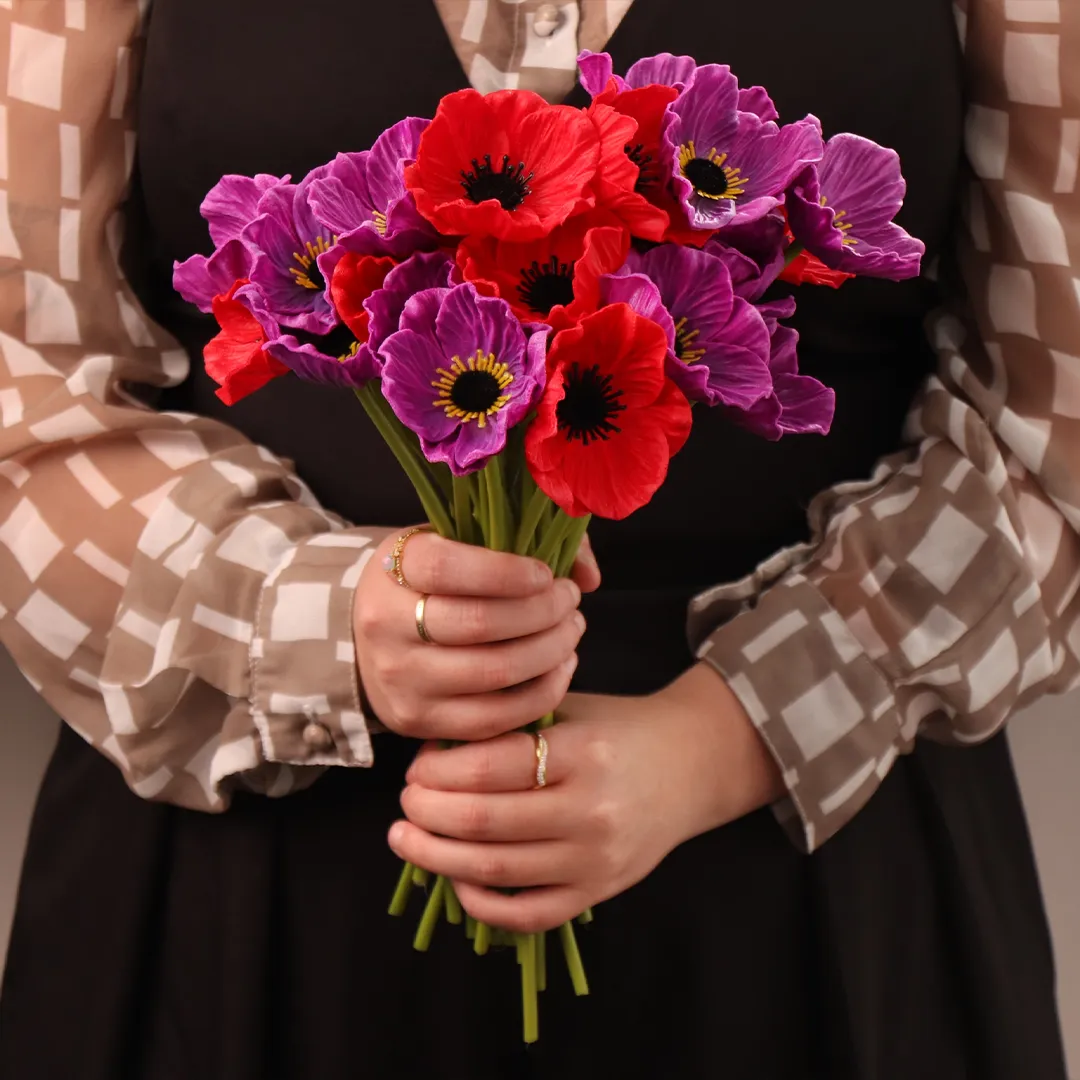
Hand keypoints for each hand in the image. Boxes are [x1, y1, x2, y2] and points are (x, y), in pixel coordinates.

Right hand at [354, 529, 598, 741]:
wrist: (374, 635)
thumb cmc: (435, 580)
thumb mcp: (461, 541)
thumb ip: (529, 537)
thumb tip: (587, 572)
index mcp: (394, 567)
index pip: (447, 568)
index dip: (506, 572)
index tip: (545, 574)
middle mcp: (385, 624)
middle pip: (478, 623)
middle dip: (542, 612)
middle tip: (569, 601)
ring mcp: (399, 678)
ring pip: (492, 673)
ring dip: (549, 651)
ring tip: (570, 630)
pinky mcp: (415, 721)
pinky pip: (492, 718)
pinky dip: (540, 694)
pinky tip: (559, 668)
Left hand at [389, 664, 783, 932]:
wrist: (690, 764)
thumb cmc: (618, 728)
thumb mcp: (567, 709)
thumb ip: (506, 728)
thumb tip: (431, 754)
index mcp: (581, 752)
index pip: (487, 768)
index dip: (436, 770)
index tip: (415, 767)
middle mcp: (591, 810)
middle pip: (483, 822)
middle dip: (427, 813)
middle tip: (406, 801)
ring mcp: (596, 858)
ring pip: (496, 871)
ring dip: (436, 857)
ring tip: (406, 839)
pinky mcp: (599, 891)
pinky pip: (528, 914)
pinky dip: (482, 903)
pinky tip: (456, 879)